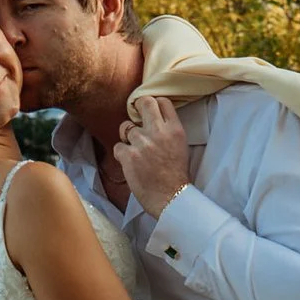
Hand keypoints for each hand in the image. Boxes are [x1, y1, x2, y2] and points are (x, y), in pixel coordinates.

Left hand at [117, 90, 191, 218]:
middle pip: (144, 102)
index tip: (149, 112)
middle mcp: (159, 132)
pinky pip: (118, 146)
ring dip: (128, 138)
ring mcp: (143, 143)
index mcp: (175, 129)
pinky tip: (131, 164)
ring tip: (136, 151)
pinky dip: (121, 155)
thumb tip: (154, 119)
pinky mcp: (129, 156)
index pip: (162, 101)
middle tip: (136, 117)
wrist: (171, 198)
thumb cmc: (176, 175)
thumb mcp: (181, 146)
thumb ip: (169, 130)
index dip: (153, 104)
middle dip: (137, 107)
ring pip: (126, 127)